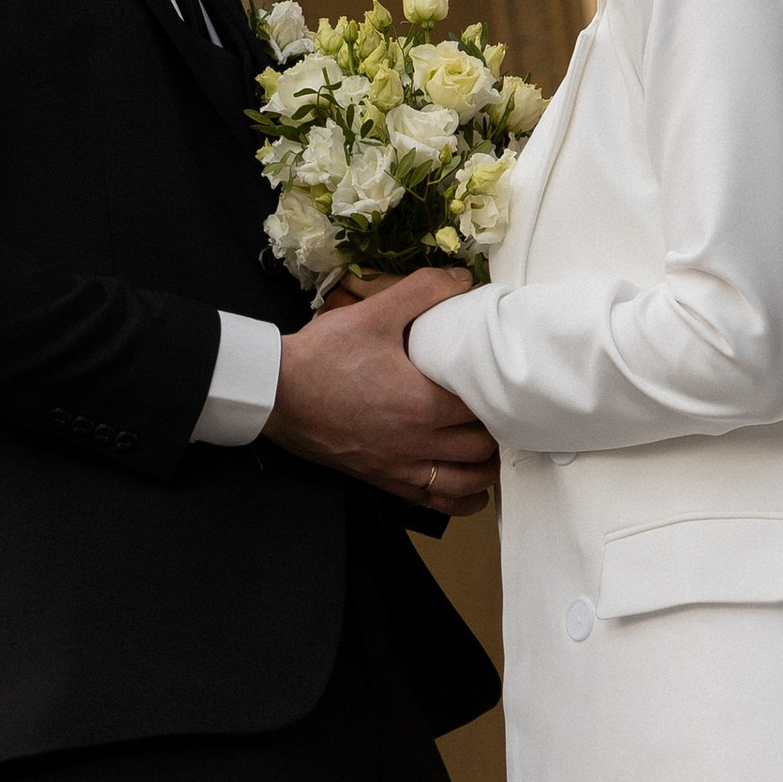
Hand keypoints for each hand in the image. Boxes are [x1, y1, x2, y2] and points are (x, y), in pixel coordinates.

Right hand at [267, 270, 497, 514]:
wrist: (277, 393)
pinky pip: (432, 503)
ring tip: (492, 447)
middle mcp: (417, 443)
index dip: (499, 392)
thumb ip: (423, 291)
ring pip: (463, 484)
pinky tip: (466, 488)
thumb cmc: (324, 355)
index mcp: (422, 404)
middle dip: (497, 428)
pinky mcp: (382, 480)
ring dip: (485, 469)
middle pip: (481, 447)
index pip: (483, 406)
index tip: (505, 378)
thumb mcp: (374, 313)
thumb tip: (463, 279)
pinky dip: (458, 499)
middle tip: (501, 406)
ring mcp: (400, 467)